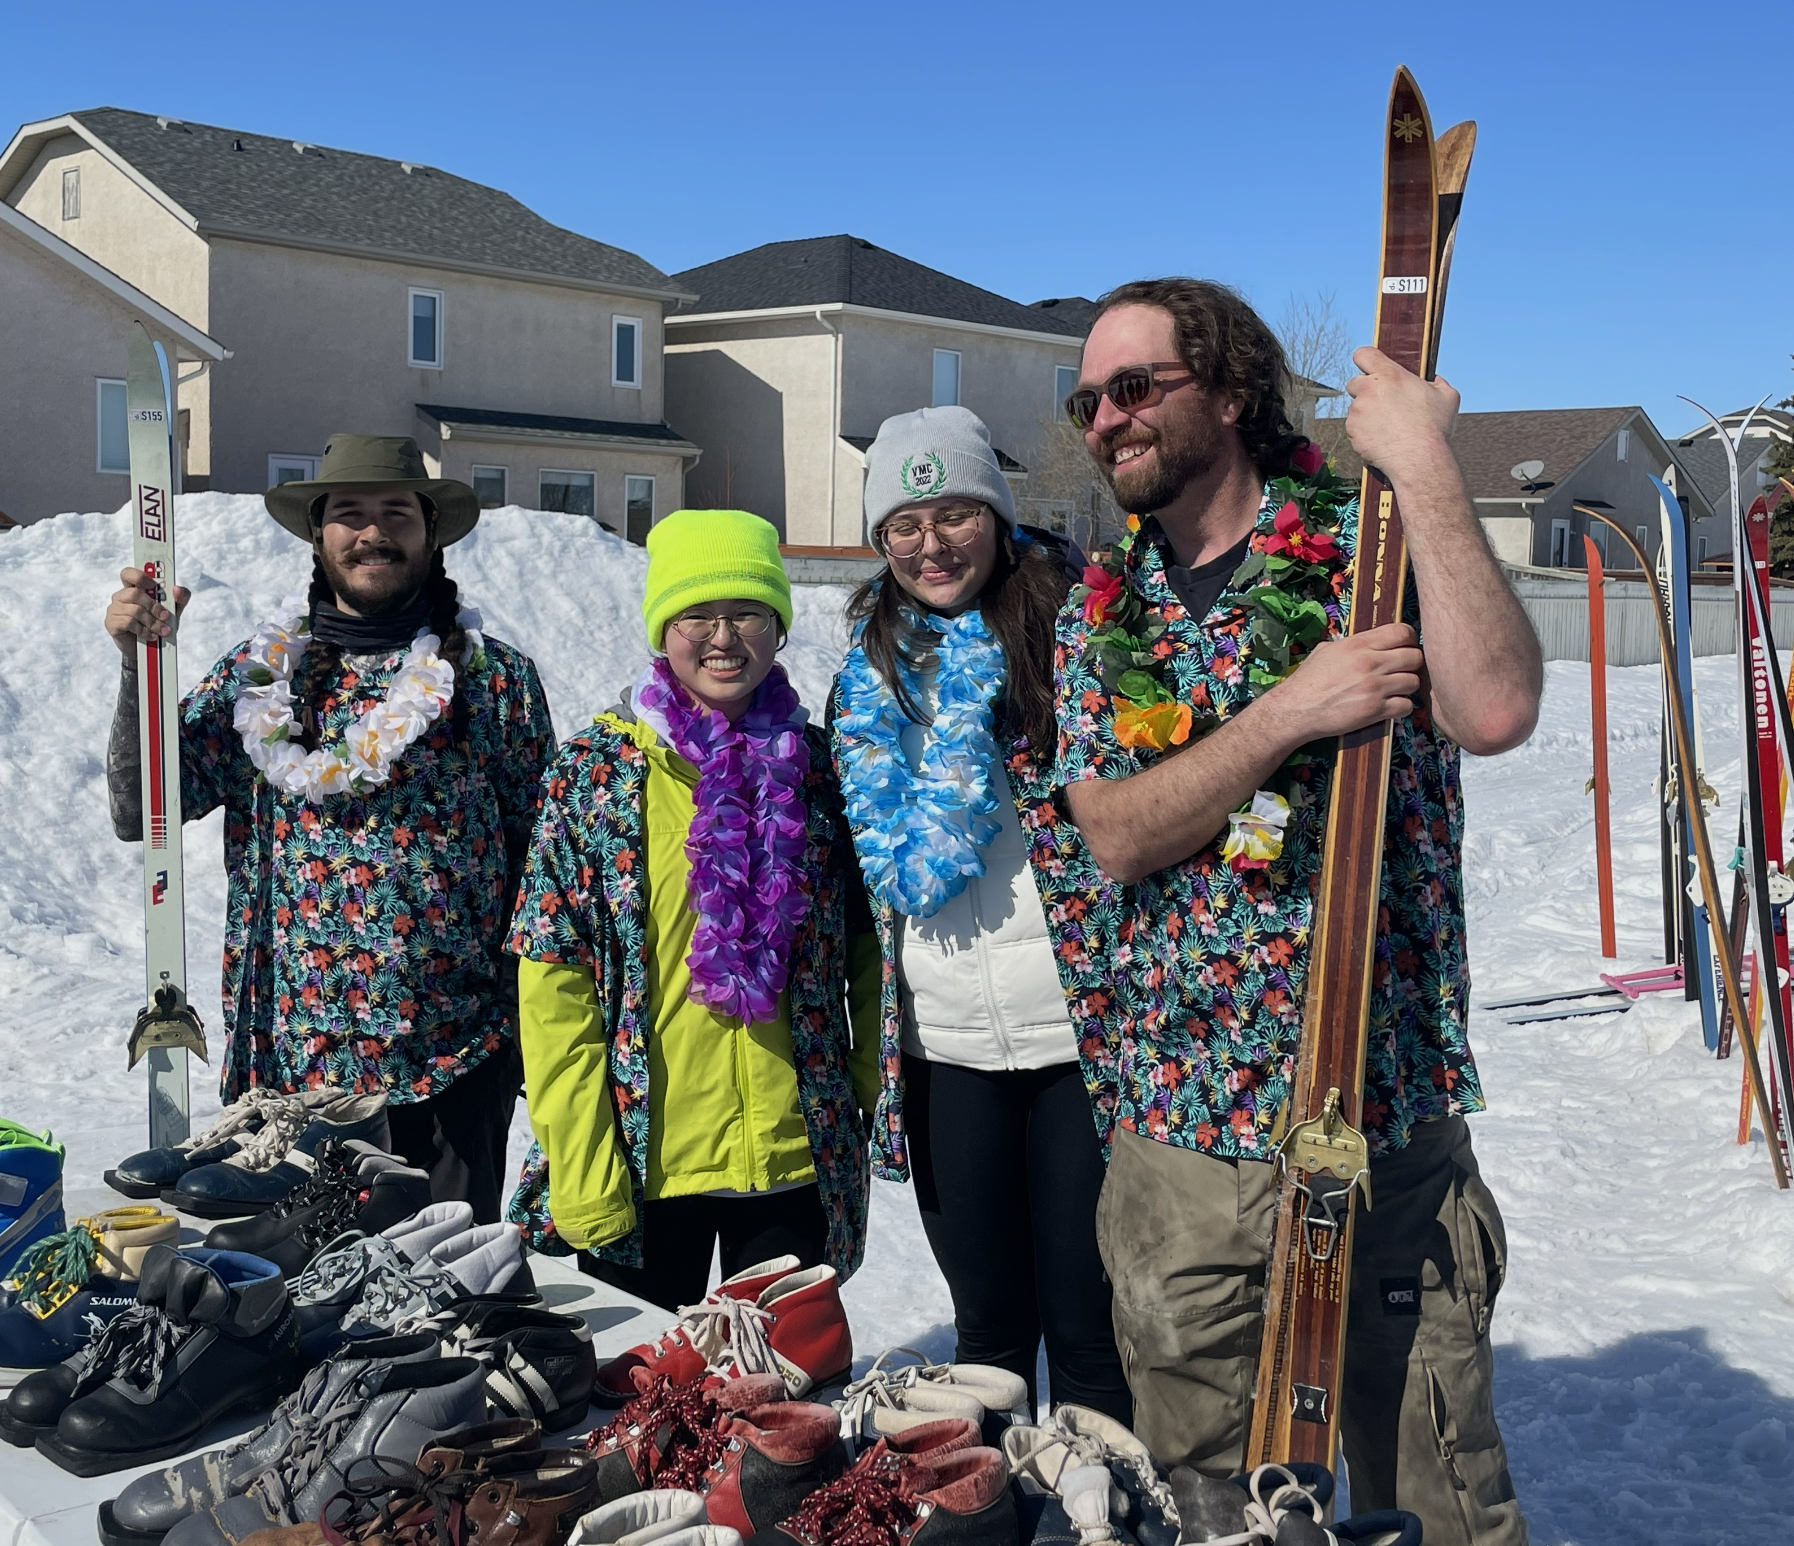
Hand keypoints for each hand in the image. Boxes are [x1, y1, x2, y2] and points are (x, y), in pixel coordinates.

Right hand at [105, 566, 189, 657]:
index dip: (139, 576)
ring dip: (152, 622)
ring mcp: (113, 609)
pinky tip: (151, 636)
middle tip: (166, 617)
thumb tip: (177, 588)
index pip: (128, 574)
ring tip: (163, 631)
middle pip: (134, 593)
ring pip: (134, 610)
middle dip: (154, 606)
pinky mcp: (111, 623)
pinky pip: (128, 623)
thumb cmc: (160, 624)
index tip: (153, 586)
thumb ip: (181, 598)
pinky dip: (143, 630)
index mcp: (134, 588)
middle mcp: (121, 596)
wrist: (150, 650)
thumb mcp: (174, 611)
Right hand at [1262, 623, 1421, 740]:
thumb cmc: (1307, 680)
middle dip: (1411, 664)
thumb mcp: (1326, 650)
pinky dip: (1401, 707)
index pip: (1402, 632)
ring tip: (1394, 690)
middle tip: (1401, 671)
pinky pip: (1406, 706)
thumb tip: (1368, 642)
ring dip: (1406, 687)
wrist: (1295, 710)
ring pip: (1414, 682)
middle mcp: (1370, 663)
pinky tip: (1390, 707)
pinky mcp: (1375, 711)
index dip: (1408, 640)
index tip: (1403, 648)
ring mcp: (1374, 688)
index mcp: (1358, 644)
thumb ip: (1352, 645)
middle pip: (1415, 657)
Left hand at [1344, 346, 1458, 481]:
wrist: (1419, 459)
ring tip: (1386, 426)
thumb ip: (1437, 382)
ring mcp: (1358, 411)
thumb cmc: (1434, 428)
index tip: (1370, 367)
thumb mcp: (1447, 397)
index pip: (1364, 354)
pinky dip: (1362, 432)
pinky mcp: (1351, 431)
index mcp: (1390, 375)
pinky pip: (1353, 428)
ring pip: (1355, 408)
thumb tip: (1435, 380)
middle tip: (1382, 404)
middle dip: (1365, 391)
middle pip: (1355, 383)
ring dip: (1365, 414)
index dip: (1366, 360)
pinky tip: (1380, 438)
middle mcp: (1369, 390)